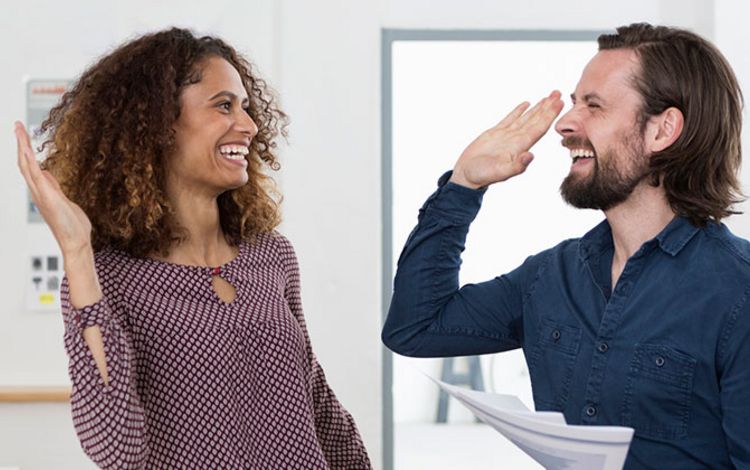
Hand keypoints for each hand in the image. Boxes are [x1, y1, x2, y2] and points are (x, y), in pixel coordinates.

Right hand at [15, 121, 92, 257]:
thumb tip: (45, 172)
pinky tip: (26, 150)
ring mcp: (41, 194)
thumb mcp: (63, 199)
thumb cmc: (71, 224)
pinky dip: (30, 163)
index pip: (30, 165)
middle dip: (20, 143)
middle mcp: (38, 191)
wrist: (76, 242)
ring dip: (22, 147)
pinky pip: (36, 177)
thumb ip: (53, 185)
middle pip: (24, 162)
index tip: (23, 133)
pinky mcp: (48, 197)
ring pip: (27, 166)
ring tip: (19, 129)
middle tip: (17, 124)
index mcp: (42, 190)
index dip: (24, 149)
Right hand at [451, 90, 563, 188]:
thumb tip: (531, 155)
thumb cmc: (482, 176)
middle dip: (548, 107)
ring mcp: (507, 135)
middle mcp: (516, 139)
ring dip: (538, 107)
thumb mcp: (501, 172)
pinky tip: (527, 104)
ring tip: (549, 96)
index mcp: (520, 146)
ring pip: (526, 118)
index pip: (539, 128)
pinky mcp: (495, 133)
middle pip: (536, 120)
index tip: (560, 103)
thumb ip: (517, 166)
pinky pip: (510, 118)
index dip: (550, 115)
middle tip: (559, 93)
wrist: (467, 175)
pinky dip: (519, 110)